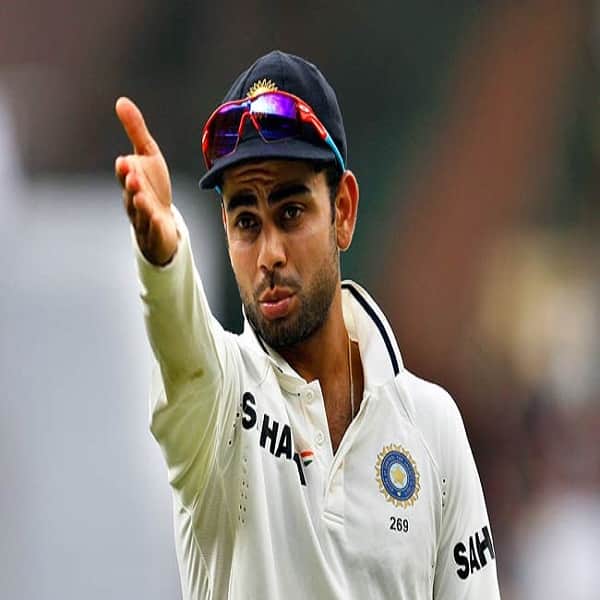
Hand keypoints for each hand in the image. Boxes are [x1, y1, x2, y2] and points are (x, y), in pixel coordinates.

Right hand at [115, 97, 177, 265]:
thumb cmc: (153, 186)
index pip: (125, 174)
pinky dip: (154, 226)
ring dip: (140, 205)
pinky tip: (159, 220)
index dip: (124, 169)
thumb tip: (121, 101)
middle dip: (130, 184)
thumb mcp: (148, 155)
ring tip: (142, 197)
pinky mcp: (154, 232)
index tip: (125, 160)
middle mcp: (133, 199)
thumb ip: (135, 130)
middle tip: (133, 176)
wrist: (162, 221)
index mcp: (130, 180)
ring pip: (139, 212)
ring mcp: (143, 218)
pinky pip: (153, 230)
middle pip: (130, 192)